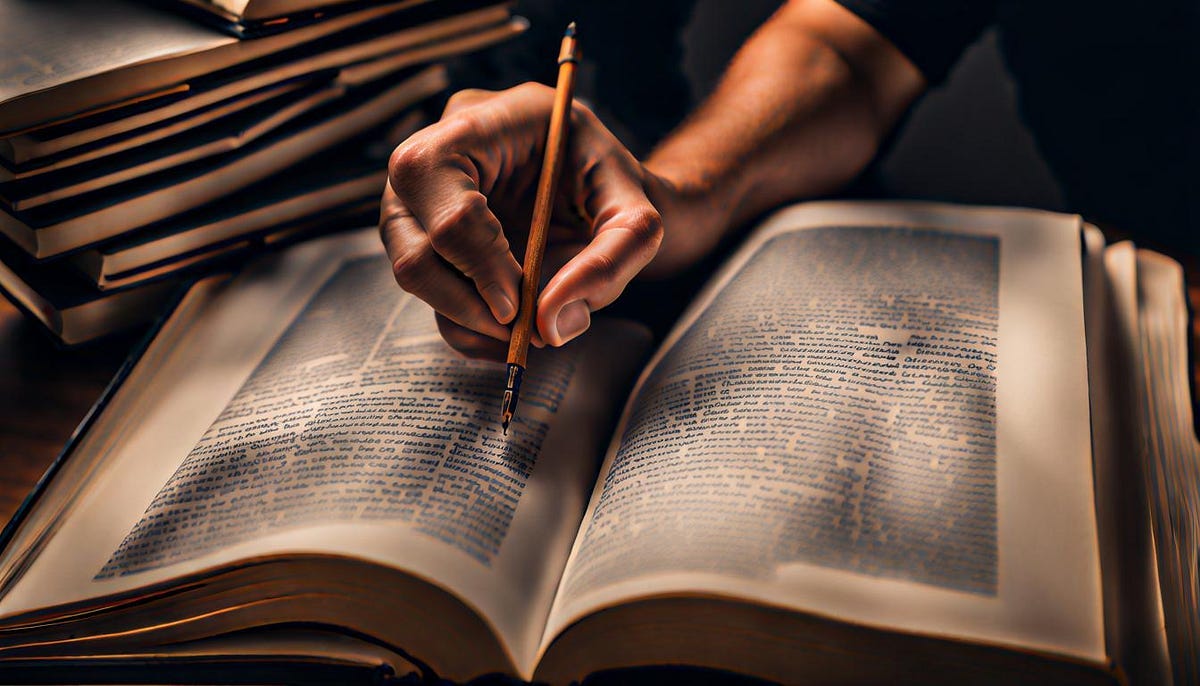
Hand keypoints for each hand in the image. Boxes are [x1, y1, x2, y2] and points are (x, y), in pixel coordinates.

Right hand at [380, 83, 663, 358]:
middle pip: (410, 236)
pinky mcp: (424, 238)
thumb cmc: (616, 193)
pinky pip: (428, 295)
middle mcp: (437, 152)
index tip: (519, 306)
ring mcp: (420, 197)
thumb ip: (610, 259)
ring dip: (470, 319)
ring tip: (532, 330)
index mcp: (487, 118)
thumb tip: (549, 323)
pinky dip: (471, 328)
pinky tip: (516, 330)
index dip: (473, 251)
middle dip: (467, 300)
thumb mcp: (641, 214)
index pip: (437, 177)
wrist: (606, 198)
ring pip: (412, 271)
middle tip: (526, 331)